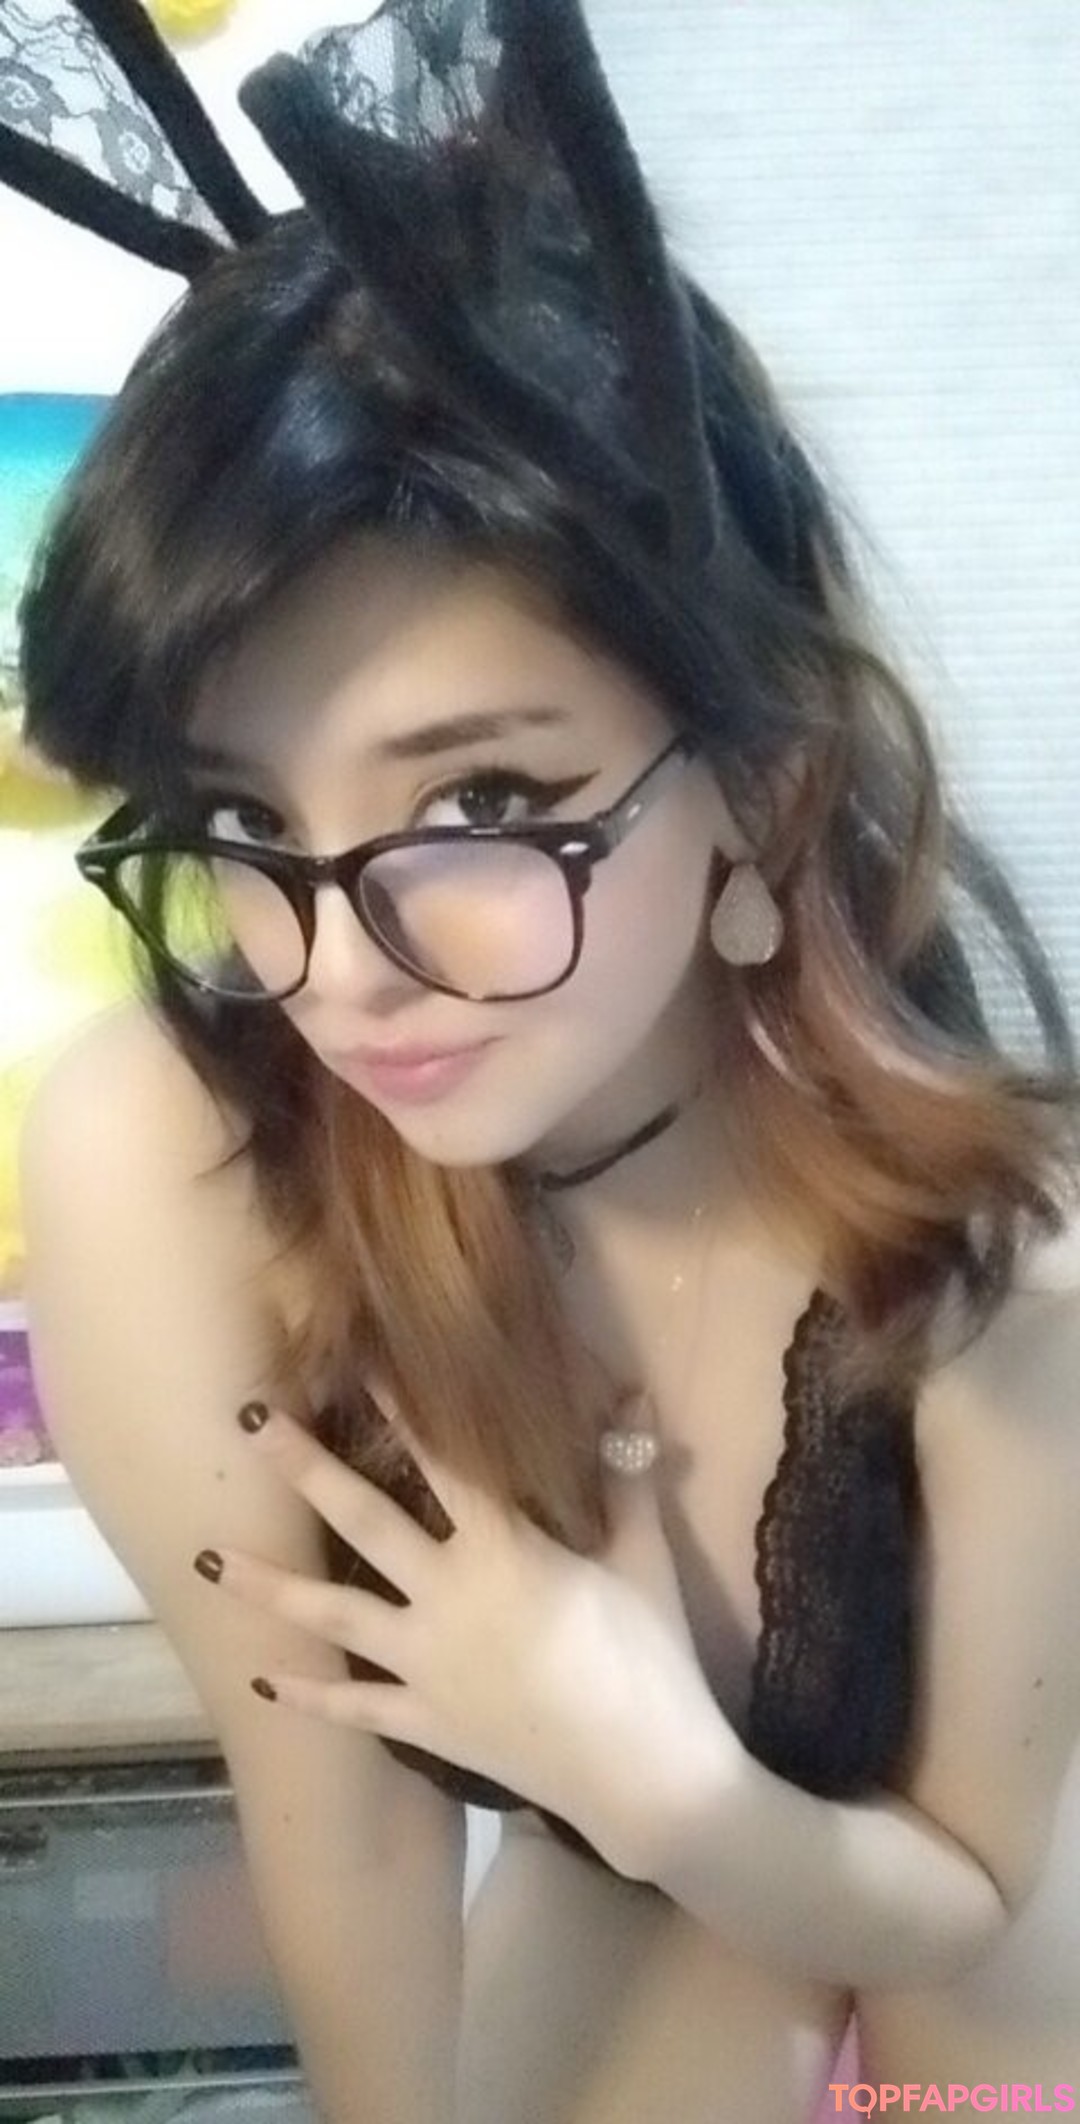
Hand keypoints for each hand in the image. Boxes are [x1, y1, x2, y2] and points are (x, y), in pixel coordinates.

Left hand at [196, 1384, 732, 1873]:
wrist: (644, 1777)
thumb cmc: (650, 1662)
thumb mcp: (644, 1563)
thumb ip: (627, 1483)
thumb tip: (631, 1406)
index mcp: (504, 1551)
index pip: (445, 1461)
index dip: (403, 1408)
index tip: (360, 1362)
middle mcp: (447, 1599)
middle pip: (363, 1521)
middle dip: (304, 1469)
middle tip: (251, 1425)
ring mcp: (426, 1666)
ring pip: (333, 1617)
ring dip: (269, 1587)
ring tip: (208, 1563)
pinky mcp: (425, 1723)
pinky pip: (355, 1708)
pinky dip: (310, 1695)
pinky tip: (267, 1680)